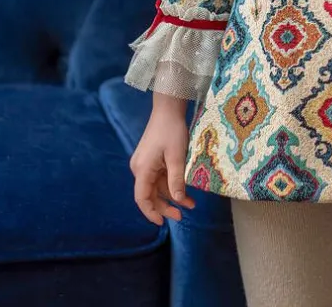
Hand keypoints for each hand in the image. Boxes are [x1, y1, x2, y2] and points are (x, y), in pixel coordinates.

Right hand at [130, 107, 196, 225]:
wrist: (168, 108)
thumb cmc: (172, 130)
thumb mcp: (177, 157)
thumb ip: (176, 180)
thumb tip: (178, 200)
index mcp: (142, 169)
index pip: (142, 198)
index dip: (151, 213)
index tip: (162, 223)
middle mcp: (140, 168)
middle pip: (150, 194)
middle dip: (166, 206)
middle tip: (182, 215)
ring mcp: (145, 163)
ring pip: (157, 186)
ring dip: (172, 195)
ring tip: (191, 204)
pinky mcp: (151, 159)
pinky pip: (160, 177)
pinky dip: (171, 184)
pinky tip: (185, 189)